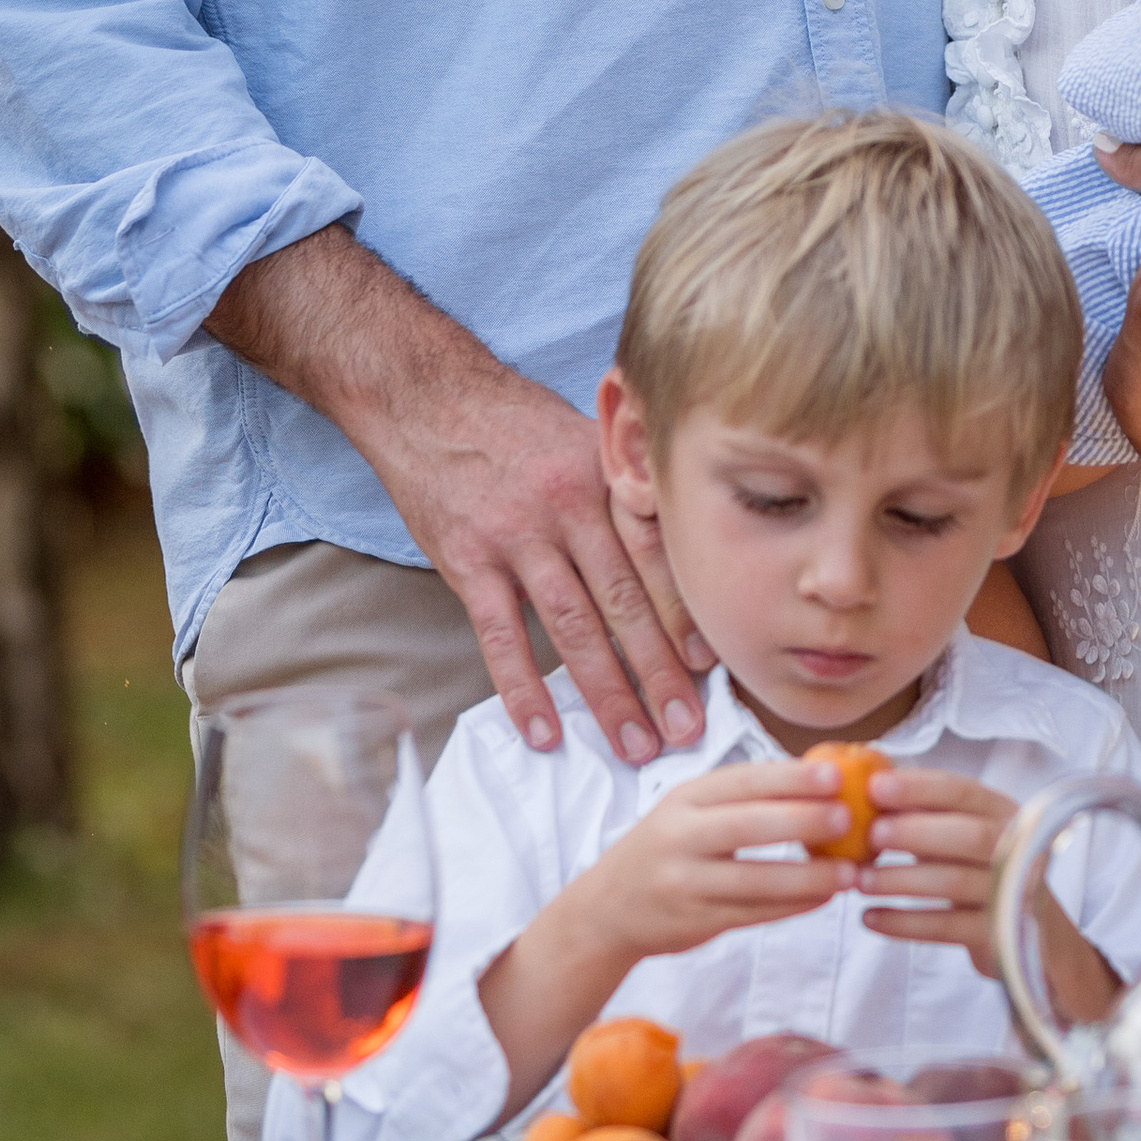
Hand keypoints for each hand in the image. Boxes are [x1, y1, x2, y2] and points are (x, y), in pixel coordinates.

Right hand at [207, 226, 710, 764]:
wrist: (426, 396)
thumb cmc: (515, 424)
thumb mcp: (584, 436)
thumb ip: (626, 489)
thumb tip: (681, 549)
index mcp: (604, 479)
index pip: (656, 557)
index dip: (685, 614)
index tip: (713, 666)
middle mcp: (567, 507)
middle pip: (624, 601)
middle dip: (660, 671)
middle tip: (688, 727)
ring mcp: (515, 536)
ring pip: (572, 627)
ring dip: (607, 692)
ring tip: (634, 744)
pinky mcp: (466, 560)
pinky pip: (499, 636)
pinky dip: (522, 688)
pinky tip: (544, 732)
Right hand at [568, 758, 860, 966]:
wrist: (606, 909)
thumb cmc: (666, 848)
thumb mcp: (687, 810)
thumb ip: (739, 799)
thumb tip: (820, 779)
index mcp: (684, 799)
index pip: (741, 782)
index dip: (789, 778)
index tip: (835, 776)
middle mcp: (679, 837)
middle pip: (746, 826)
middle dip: (801, 820)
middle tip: (849, 818)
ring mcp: (685, 883)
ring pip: (753, 880)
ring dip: (807, 877)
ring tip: (850, 873)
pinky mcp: (695, 921)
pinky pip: (752, 913)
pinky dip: (792, 905)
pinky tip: (824, 897)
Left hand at [861, 766, 1121, 1020]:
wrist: (1041, 940)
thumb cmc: (986, 875)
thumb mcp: (966, 837)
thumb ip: (927, 813)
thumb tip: (867, 782)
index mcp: (1006, 814)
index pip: (963, 791)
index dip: (919, 787)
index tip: (875, 786)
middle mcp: (1017, 849)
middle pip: (968, 835)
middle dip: (914, 831)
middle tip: (869, 835)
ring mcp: (1012, 894)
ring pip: (955, 882)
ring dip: (901, 880)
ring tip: (860, 881)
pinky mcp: (999, 936)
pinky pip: (946, 927)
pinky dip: (904, 922)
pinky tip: (870, 918)